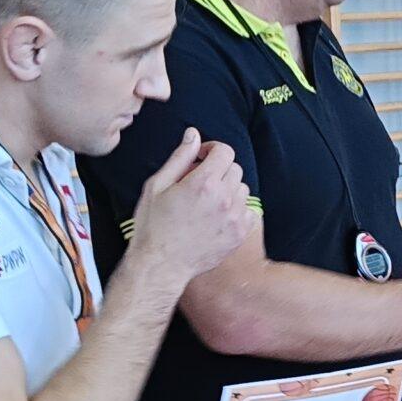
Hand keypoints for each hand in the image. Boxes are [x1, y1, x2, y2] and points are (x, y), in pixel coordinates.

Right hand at [132, 131, 256, 283]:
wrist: (161, 265)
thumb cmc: (153, 226)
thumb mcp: (157, 186)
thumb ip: (179, 157)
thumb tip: (193, 135)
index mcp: (203, 183)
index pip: (224, 152)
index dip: (213, 150)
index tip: (202, 158)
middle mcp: (224, 198)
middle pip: (235, 169)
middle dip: (219, 169)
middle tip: (200, 182)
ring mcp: (234, 218)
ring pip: (243, 189)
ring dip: (228, 189)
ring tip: (207, 201)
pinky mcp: (239, 234)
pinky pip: (248, 211)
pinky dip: (236, 210)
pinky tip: (218, 217)